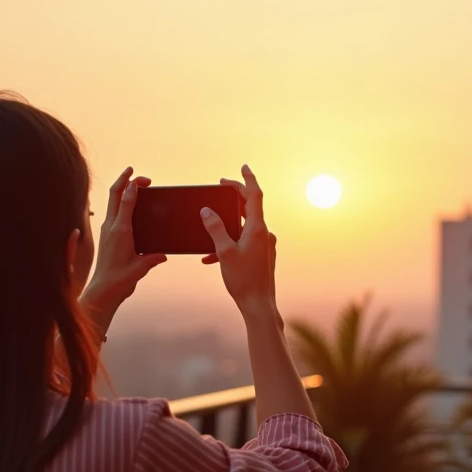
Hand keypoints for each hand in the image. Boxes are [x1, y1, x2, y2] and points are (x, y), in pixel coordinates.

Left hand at [81, 167, 165, 333]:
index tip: (140, 179)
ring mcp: (107, 230)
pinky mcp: (107, 235)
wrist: (104, 290)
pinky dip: (122, 203)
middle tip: (135, 173)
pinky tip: (130, 205)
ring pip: (112, 202)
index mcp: (120, 231)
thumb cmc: (121, 280)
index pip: (124, 201)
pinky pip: (113, 213)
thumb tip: (163, 253)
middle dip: (125, 180)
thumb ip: (152, 257)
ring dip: (122, 190)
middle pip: (114, 195)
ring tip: (134, 184)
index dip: (132, 186)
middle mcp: (111, 227)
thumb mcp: (140, 266)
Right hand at [200, 164, 277, 320]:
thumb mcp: (224, 252)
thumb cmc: (243, 280)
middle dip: (233, 198)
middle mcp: (264, 234)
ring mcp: (264, 245)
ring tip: (209, 227)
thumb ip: (215, 229)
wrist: (259, 305)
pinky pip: (244, 242)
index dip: (247, 179)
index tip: (243, 167)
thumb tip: (207, 211)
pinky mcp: (262, 255)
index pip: (254, 196)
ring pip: (244, 226)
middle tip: (220, 189)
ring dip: (227, 224)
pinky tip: (211, 257)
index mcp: (257, 229)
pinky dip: (229, 243)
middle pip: (249, 208)